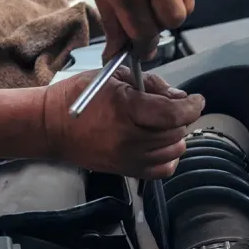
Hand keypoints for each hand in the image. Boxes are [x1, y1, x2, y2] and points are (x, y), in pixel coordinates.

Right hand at [43, 68, 203, 178]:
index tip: (196, 100)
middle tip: (171, 107)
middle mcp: (129, 137)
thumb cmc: (78, 97)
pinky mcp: (125, 171)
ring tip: (161, 124)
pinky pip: (163, 170)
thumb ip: (152, 84)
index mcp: (126, 109)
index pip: (174, 113)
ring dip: (175, 136)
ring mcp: (128, 158)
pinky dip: (168, 157)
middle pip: (176, 131)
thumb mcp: (115, 78)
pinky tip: (159, 144)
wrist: (51, 127)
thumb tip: (179, 96)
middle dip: (180, 117)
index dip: (192, 106)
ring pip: (174, 150)